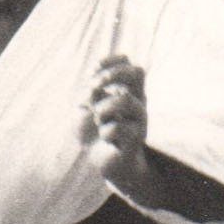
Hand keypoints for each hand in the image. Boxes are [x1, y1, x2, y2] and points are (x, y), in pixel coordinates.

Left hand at [79, 55, 149, 190]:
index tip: (93, 72)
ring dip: (103, 107)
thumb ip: (90, 94)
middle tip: (93, 89)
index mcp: (127, 89)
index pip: (128, 63)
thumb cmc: (92, 132)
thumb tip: (96, 86)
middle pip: (137, 72)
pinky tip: (105, 137)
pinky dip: (104, 131)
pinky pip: (117, 128)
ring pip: (125, 99)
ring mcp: (139, 118)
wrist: (100, 162)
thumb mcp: (84, 109)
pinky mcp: (136, 139)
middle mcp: (138, 100)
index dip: (111, 62)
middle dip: (110, 75)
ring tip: (99, 119)